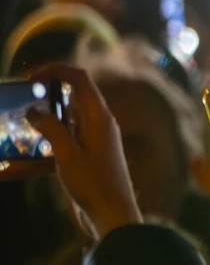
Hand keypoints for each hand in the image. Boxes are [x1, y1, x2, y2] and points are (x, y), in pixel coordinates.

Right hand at [25, 65, 140, 237]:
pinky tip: (25, 152)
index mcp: (99, 117)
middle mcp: (99, 122)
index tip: (32, 77)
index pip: (81, 80)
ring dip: (48, 114)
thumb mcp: (68, 155)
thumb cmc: (93, 183)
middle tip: (24, 95)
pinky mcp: (88, 152)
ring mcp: (95, 137)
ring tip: (23, 118)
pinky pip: (67, 137)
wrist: (112, 212)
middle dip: (50, 90)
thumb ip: (52, 129)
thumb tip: (34, 110)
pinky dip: (49, 137)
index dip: (57, 71)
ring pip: (69, 116)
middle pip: (75, 94)